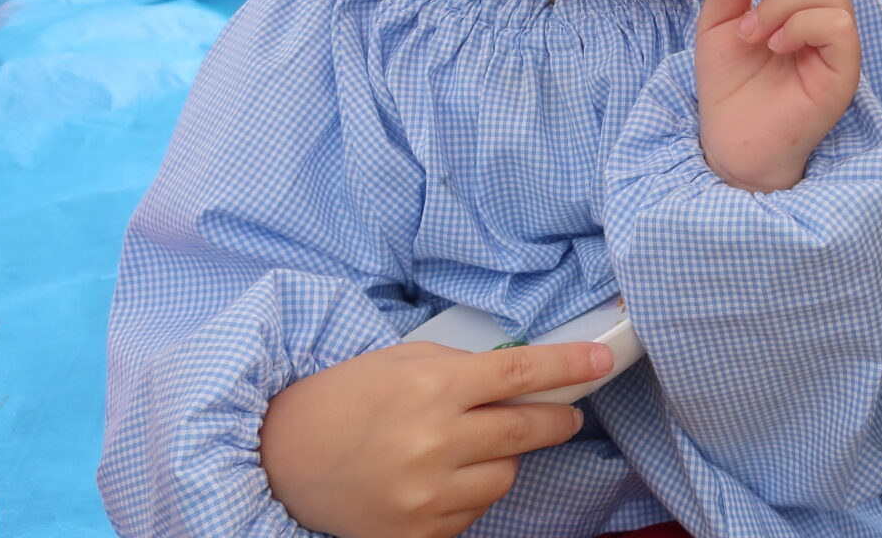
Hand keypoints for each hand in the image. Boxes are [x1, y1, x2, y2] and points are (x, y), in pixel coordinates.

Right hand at [258, 340, 609, 537]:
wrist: (279, 459)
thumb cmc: (345, 399)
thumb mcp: (405, 360)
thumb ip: (468, 367)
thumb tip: (530, 374)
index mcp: (431, 385)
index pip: (523, 372)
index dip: (571, 367)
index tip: (602, 363)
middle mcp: (432, 441)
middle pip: (528, 428)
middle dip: (560, 417)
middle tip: (567, 411)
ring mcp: (425, 494)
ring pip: (506, 475)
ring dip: (505, 457)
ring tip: (471, 445)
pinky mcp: (417, 533)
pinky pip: (474, 511)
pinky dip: (469, 492)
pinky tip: (440, 476)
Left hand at [696, 0, 861, 191]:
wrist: (731, 147)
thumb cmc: (730, 90)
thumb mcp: (720, 22)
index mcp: (798, 1)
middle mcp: (824, 17)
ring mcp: (839, 44)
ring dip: (781, 0)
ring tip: (750, 31)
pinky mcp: (844, 71)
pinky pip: (836, 25)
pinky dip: (799, 25)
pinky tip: (772, 45)